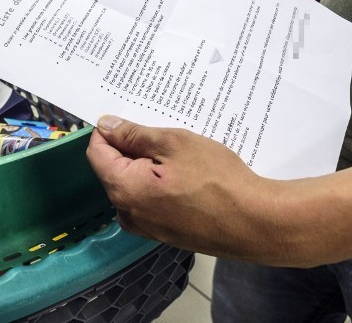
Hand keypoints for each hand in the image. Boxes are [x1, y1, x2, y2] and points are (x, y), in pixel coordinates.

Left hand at [86, 115, 285, 261]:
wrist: (255, 223)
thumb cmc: (216, 180)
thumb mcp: (173, 144)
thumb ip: (134, 135)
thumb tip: (105, 126)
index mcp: (122, 189)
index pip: (96, 152)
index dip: (108, 131)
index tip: (129, 117)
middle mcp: (126, 213)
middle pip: (113, 169)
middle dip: (131, 148)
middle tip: (162, 134)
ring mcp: (145, 227)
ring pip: (133, 184)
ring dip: (147, 165)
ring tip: (177, 153)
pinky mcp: (163, 233)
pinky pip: (149, 200)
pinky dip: (159, 183)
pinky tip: (184, 174)